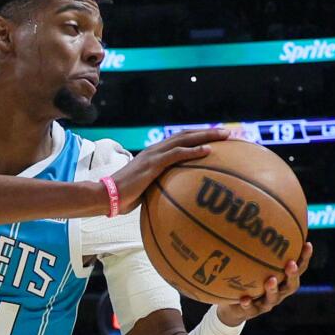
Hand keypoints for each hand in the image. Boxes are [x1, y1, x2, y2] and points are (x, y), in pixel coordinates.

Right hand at [109, 128, 233, 212]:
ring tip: (225, 136)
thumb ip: (158, 190)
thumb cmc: (123, 198)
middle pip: (186, 135)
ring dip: (206, 136)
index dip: (198, 138)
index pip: (179, 142)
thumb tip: (171, 202)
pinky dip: (194, 151)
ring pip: (185, 139)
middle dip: (208, 133)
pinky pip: (177, 154)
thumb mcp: (145, 192)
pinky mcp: (153, 164)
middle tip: (228, 133)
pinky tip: (208, 151)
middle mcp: (155, 150)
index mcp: (154, 155)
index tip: (215, 140)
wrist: (107, 196)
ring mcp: (154, 155)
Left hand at [215, 244, 312, 324]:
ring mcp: (266, 303)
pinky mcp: (252, 312)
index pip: (299, 266)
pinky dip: (247, 304)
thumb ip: (256, 243)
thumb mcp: (250, 259)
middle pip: (291, 285)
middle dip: (293, 274)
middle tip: (291, 264)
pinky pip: (250, 309)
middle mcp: (278, 291)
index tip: (308, 243)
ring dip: (272, 289)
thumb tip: (259, 211)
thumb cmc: (246, 276)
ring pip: (273, 298)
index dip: (305, 257)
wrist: (232, 306)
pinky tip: (243, 298)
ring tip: (269, 280)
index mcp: (283, 279)